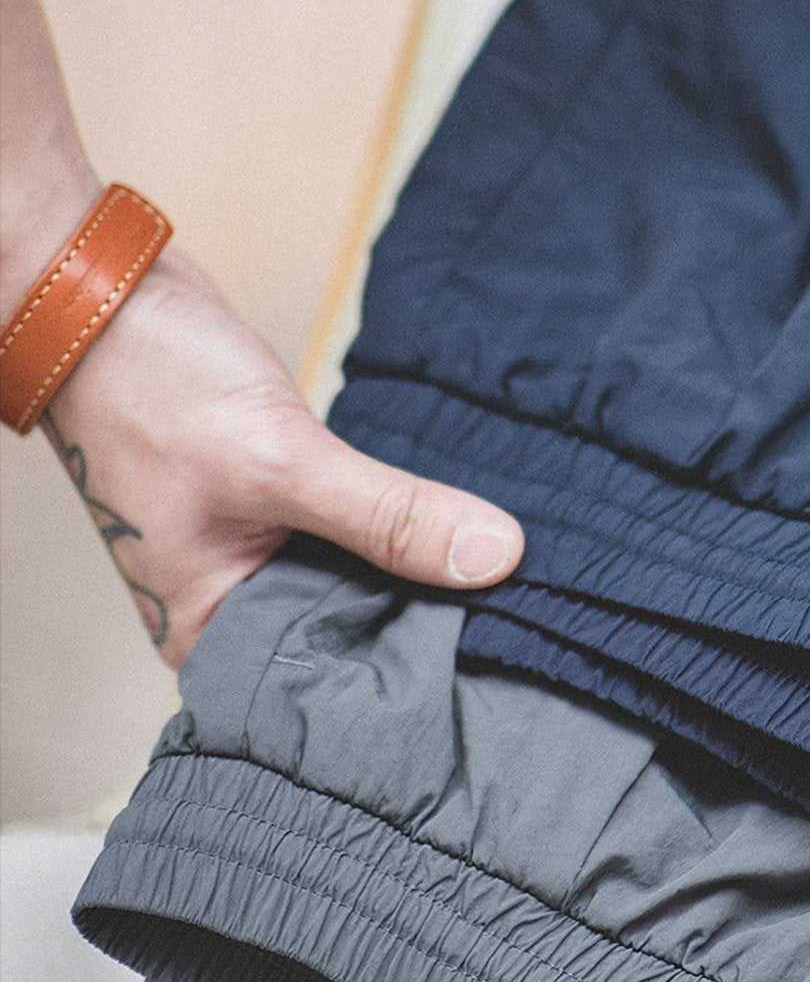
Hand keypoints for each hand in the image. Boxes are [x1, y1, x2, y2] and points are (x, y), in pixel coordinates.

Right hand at [37, 241, 523, 666]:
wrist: (110, 299)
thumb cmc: (152, 390)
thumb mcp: (282, 463)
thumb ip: (388, 516)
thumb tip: (494, 557)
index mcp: (209, 634)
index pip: (332, 682)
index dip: (415, 668)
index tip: (504, 651)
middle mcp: (231, 608)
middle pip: (354, 631)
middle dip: (428, 613)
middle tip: (527, 608)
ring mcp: (256, 555)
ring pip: (362, 577)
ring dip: (419, 563)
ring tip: (509, 572)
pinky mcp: (282, 507)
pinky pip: (356, 530)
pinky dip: (398, 523)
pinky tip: (458, 523)